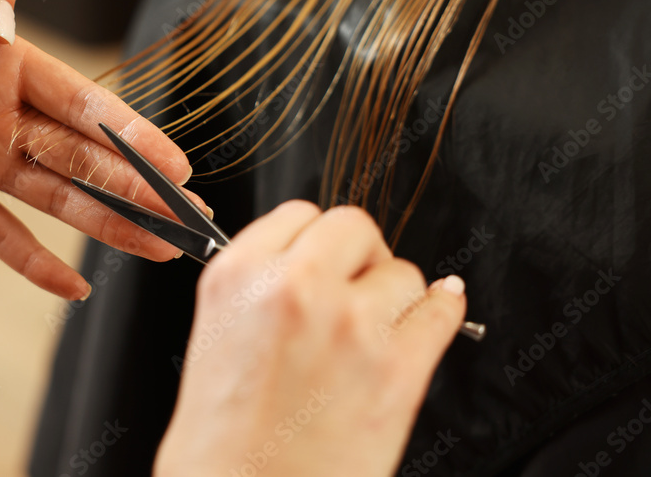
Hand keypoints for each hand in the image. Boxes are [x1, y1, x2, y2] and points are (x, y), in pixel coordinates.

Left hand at [0, 0, 196, 298]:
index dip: (134, 136)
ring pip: (58, 198)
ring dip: (109, 225)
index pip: (87, 107)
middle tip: (189, 219)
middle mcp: (5, 118)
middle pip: (86, 159)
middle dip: (140, 190)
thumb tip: (13, 22)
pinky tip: (75, 287)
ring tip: (159, 247)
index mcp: (11, 66)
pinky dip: (34, 262)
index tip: (177, 165)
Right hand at [155, 201, 465, 476]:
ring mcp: (349, 325)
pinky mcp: (397, 371)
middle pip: (354, 226)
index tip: (324, 259)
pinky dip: (441, 313)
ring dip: (394, 297)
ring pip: (402, 273)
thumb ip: (260, 288)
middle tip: (354, 289)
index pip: (299, 214)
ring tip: (373, 334)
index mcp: (238, 276)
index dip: (316, 241)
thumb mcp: (215, 336)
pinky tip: (432, 316)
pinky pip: (441, 313)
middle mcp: (293, 288)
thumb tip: (316, 265)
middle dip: (359, 256)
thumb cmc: (220, 441)